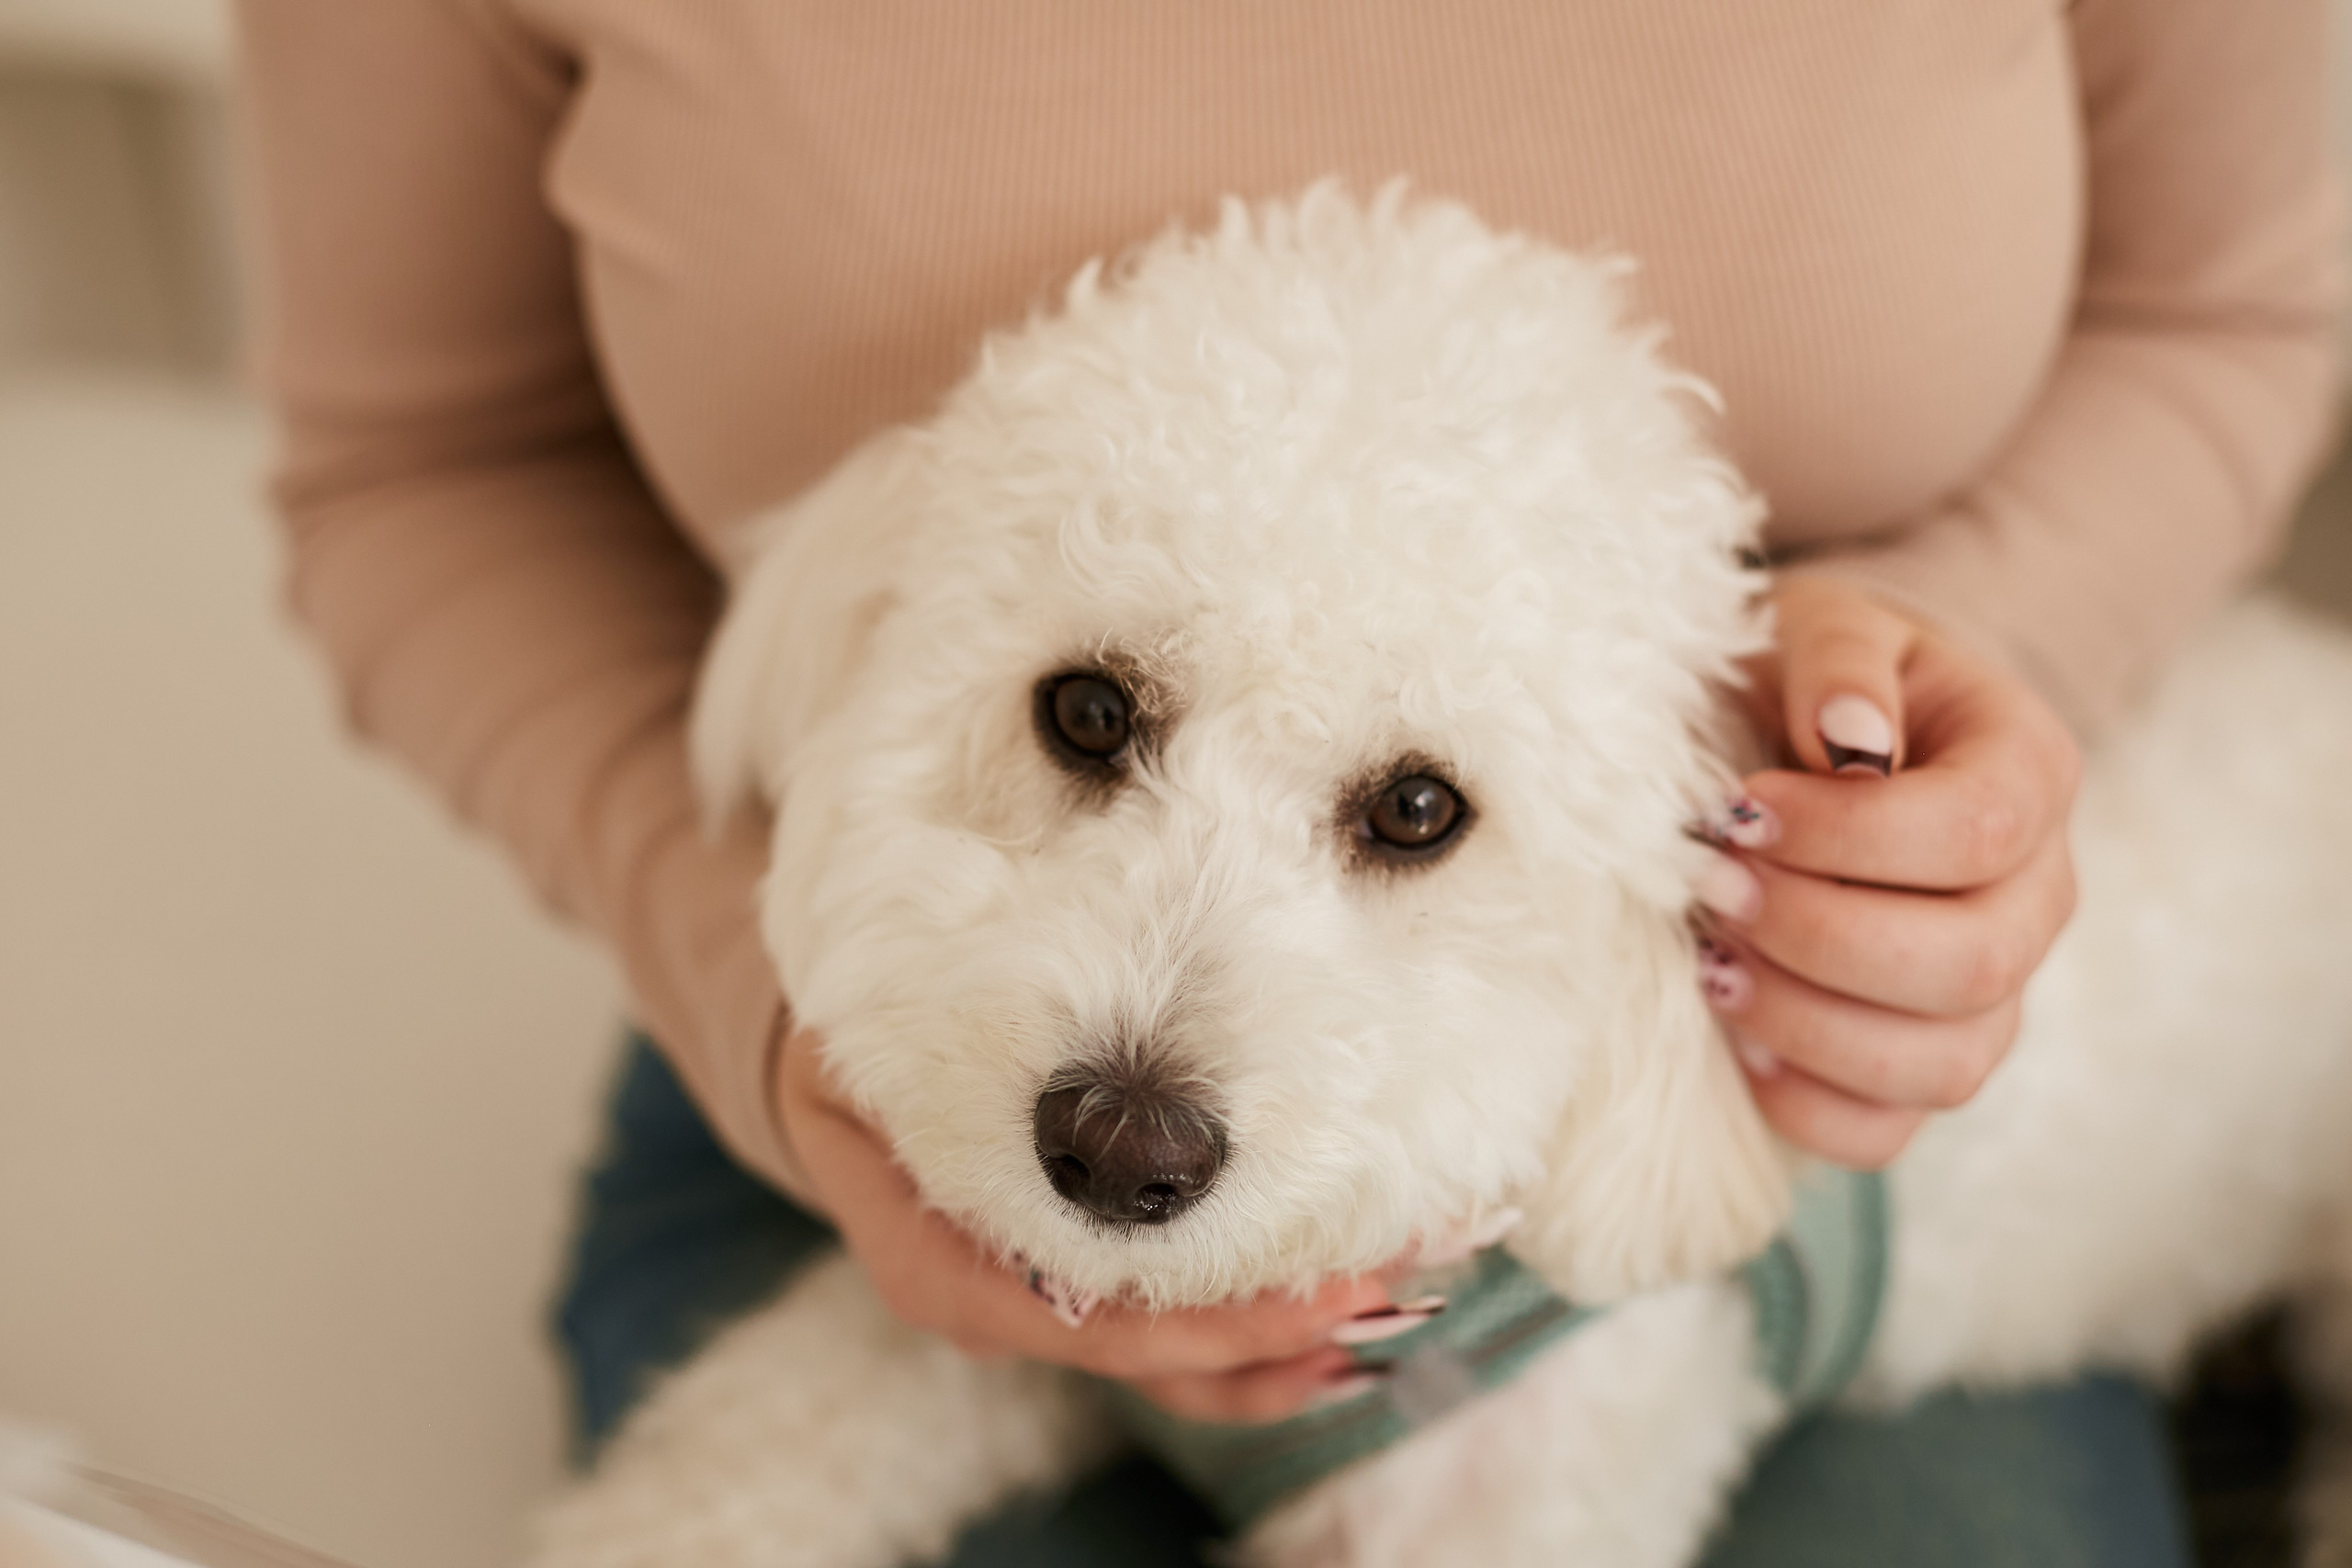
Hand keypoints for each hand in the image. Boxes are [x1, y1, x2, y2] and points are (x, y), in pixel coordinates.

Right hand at [774, 1021, 1413, 1420]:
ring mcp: (1041, 1309)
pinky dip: (1257, 1336)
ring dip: (1286, 1350)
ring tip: (1396, 1315)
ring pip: (1174, 1364)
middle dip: (1278, 1334)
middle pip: (1154, 1354)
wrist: (827, 1069)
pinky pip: (1173, 1337)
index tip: (1321, 1289)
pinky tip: (1343, 1329)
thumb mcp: (875, 1047)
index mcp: (940, 1266)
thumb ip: (961, 1079)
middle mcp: (996, 1310)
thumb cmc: (860, 1045)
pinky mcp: (1082, 1288)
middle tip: (1390, 1293)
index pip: (1098, 1320)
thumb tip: (1092, 1066)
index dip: (1215, 1319)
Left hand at [1697, 576, 2080, 1167]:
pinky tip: (1739, 1046)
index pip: (1976, 830)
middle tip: (1712, 891)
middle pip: (1969, 961)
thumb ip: (1839, 663)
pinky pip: (1889, 1129)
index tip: (1737, 810)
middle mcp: (2036, 896)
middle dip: (1818, 935)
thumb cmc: (1819, 682)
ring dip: (1807, 1023)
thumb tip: (1851, 739)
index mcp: (2029, 774)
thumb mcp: (1822, 626)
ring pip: (1941, 1062)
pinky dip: (1809, 1105)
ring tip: (1711, 967)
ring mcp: (1992, 993)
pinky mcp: (1923, 1060)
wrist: (1816, 740)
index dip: (1849, 836)